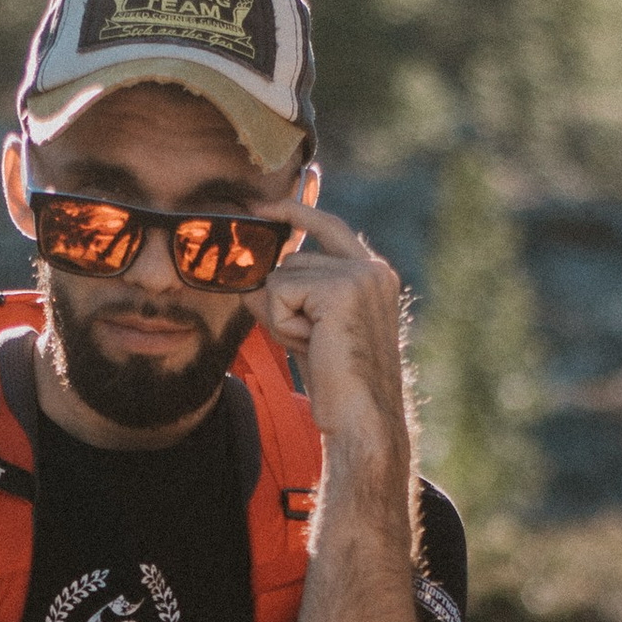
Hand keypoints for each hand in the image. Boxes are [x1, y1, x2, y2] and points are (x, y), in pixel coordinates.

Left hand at [256, 200, 411, 479]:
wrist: (362, 419)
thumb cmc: (336, 382)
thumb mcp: (310, 328)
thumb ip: (292, 296)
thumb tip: (248, 276)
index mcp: (374, 275)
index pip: (329, 226)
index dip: (297, 211)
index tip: (265, 202)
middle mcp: (372, 269)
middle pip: (291, 259)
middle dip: (281, 301)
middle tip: (310, 342)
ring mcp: (360, 275)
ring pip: (281, 277)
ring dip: (282, 317)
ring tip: (315, 346)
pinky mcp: (341, 289)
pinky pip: (279, 292)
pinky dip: (283, 324)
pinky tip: (312, 346)